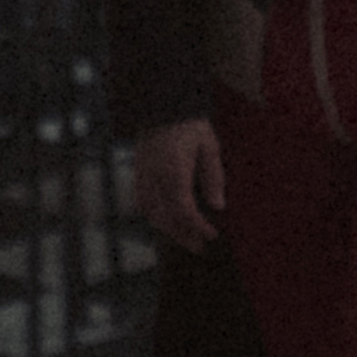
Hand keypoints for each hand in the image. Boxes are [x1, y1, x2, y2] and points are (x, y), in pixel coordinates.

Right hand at [132, 117, 224, 252]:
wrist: (162, 109)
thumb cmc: (190, 127)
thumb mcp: (210, 148)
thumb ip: (213, 178)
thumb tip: (217, 206)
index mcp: (173, 172)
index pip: (183, 209)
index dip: (197, 226)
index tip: (212, 236)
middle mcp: (154, 179)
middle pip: (166, 218)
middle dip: (184, 235)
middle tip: (201, 247)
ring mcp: (143, 179)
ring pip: (153, 215)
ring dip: (170, 230)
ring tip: (188, 240)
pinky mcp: (138, 177)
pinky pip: (146, 206)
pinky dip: (158, 218)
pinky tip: (170, 224)